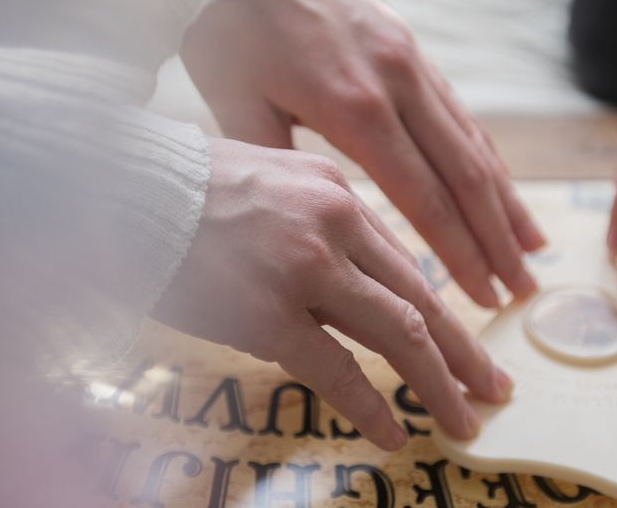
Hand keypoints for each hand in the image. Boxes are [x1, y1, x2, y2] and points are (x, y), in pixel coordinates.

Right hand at [151, 138, 512, 450]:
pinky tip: (393, 433)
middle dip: (464, 353)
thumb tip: (353, 277)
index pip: (407, 264)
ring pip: (398, 334)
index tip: (469, 341)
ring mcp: (305, 270)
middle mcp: (335, 227)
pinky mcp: (267, 313)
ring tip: (464, 420)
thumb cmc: (185, 191)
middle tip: (494, 389)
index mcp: (336, 194)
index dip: (444, 311)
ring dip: (437, 383)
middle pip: (420, 300)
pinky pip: (337, 370)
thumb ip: (317, 225)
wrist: (122, 192)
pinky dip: (371, 406)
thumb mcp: (269, 184)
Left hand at [180, 0, 543, 307]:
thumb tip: (302, 224)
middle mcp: (399, 86)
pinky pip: (462, 115)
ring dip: (506, 202)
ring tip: (532, 250)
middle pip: (464, 177)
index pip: (424, 198)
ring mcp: (414, 66)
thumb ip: (277, 166)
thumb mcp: (237, 101)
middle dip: (497, 240)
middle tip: (524, 291)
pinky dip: (489, 158)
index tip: (484, 296)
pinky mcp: (417, 53)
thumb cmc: (236, 29)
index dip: (460, 252)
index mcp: (355, 109)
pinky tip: (503, 189)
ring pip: (475, 144)